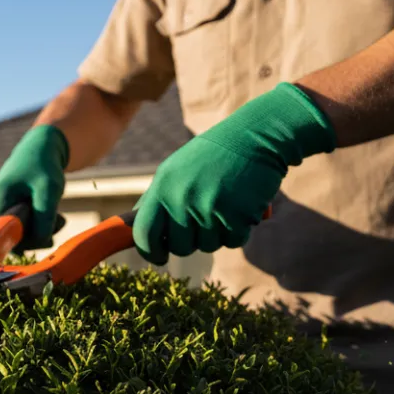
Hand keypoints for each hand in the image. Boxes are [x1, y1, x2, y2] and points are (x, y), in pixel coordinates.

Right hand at [0, 124, 68, 250]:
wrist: (41, 147)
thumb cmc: (44, 165)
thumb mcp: (49, 190)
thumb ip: (44, 218)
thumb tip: (41, 242)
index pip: (3, 236)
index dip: (25, 242)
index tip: (47, 236)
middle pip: (11, 236)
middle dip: (37, 234)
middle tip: (60, 221)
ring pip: (18, 232)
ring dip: (41, 229)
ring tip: (59, 216)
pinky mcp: (6, 208)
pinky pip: (21, 225)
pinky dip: (38, 223)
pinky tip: (51, 213)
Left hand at [132, 82, 336, 264]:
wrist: (257, 136)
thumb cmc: (214, 154)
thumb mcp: (176, 169)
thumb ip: (158, 199)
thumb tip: (136, 227)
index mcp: (162, 187)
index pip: (144, 233)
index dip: (150, 251)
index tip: (158, 257)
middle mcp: (181, 199)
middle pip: (179, 246)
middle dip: (192, 241)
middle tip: (203, 223)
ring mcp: (208, 208)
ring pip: (208, 246)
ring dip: (218, 234)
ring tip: (224, 206)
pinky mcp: (236, 216)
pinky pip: (234, 241)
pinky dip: (240, 230)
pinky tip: (242, 208)